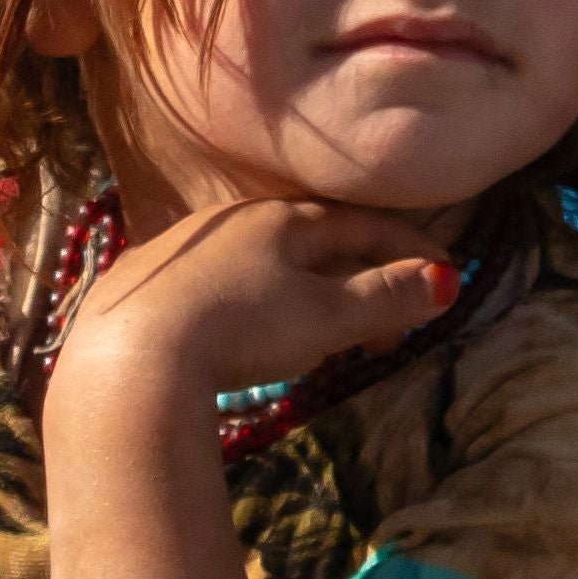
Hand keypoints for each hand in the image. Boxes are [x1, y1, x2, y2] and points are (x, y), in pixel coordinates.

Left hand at [53, 198, 459, 408]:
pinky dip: (245, 303)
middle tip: (383, 331)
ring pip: (257, 260)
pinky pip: (209, 284)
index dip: (409, 253)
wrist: (131, 358)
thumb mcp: (327, 317)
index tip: (442, 282)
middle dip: (356, 279)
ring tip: (318, 334)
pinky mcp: (138, 284)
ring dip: (300, 290)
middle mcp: (231, 221)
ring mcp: (179, 250)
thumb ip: (387, 297)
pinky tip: (239, 334)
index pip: (363, 226)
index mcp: (282, 219)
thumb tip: (445, 280)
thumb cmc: (242, 327)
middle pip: (310, 241)